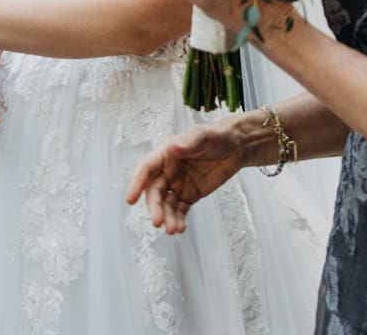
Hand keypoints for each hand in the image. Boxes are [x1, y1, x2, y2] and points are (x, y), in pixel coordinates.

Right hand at [124, 116, 247, 234]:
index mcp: (166, 154)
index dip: (136, 183)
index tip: (130, 199)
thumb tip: (173, 148)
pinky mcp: (190, 194)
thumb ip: (188, 142)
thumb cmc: (217, 135)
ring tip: (173, 230)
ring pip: (166, 204)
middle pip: (155, 191)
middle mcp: (168, 170)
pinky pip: (180, 210)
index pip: (146, 169)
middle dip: (155, 207)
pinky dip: (178, 219)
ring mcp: (179, 184)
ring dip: (167, 217)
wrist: (236, 146)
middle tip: (158, 222)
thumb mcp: (203, 136)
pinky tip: (181, 228)